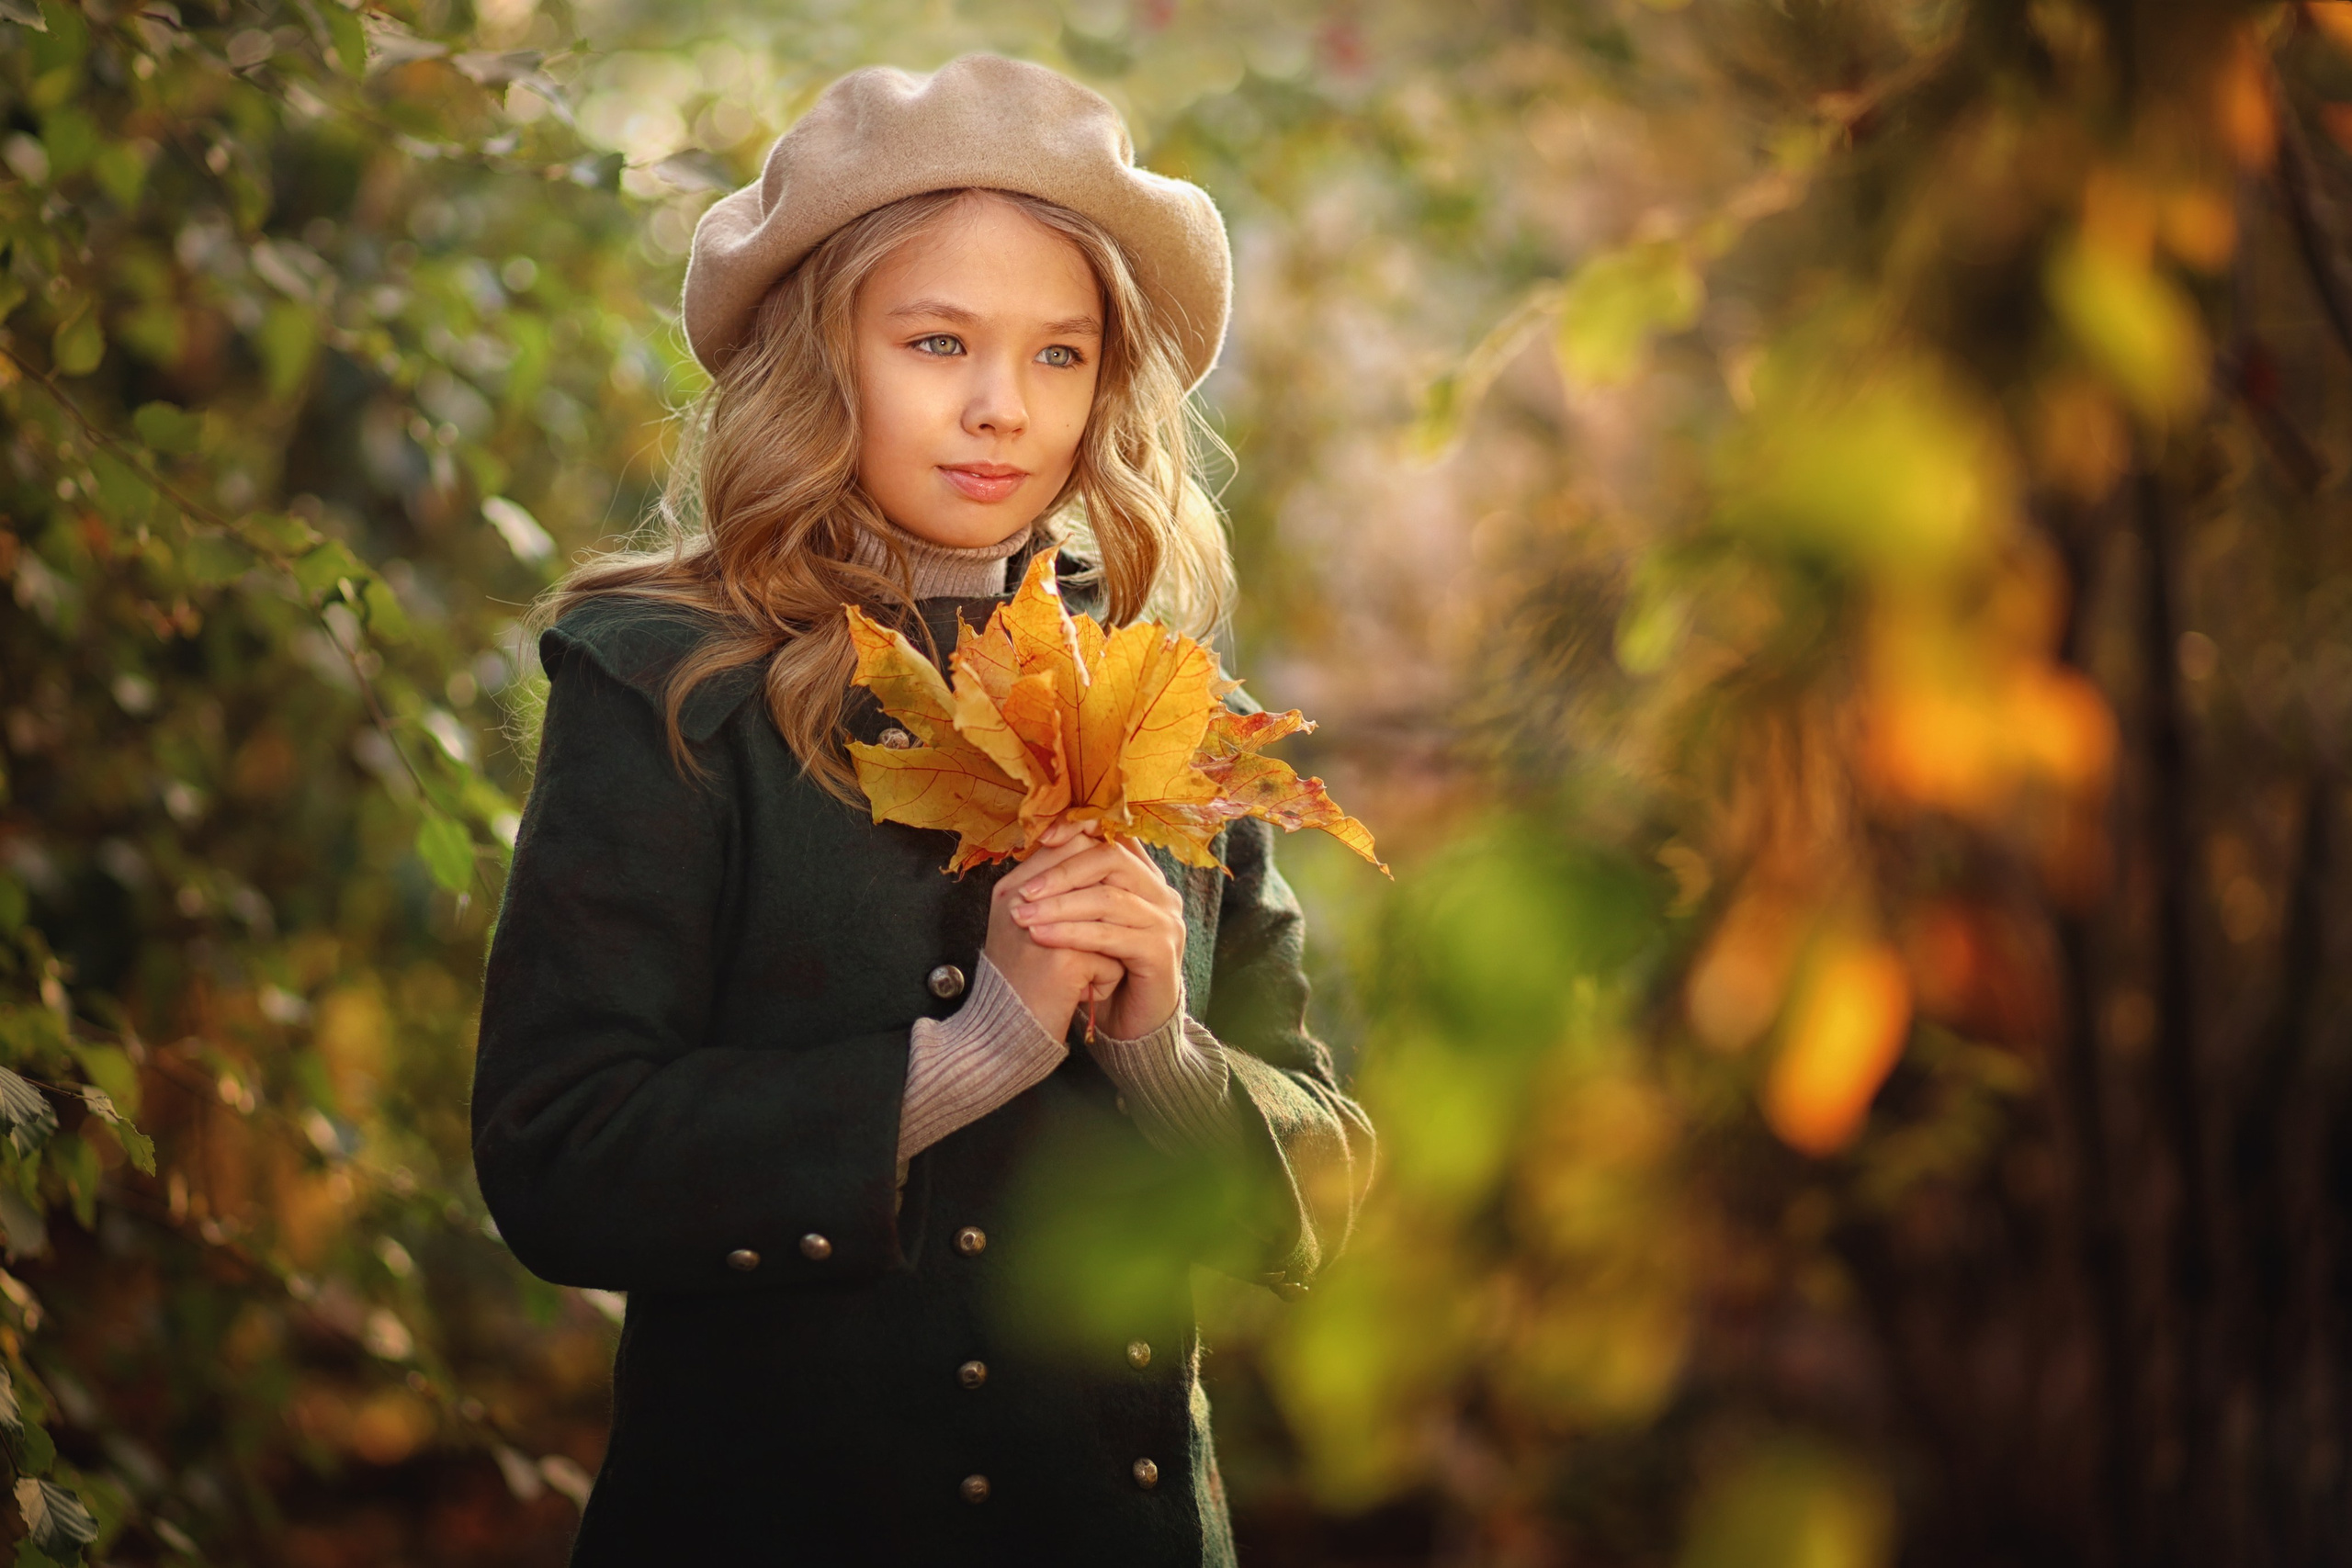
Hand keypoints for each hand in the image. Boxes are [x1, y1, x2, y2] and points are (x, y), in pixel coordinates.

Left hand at [1007, 826, 1185, 1040]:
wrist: (1132, 1022)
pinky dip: (1072, 934)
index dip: (1080, 829)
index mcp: (1145, 877)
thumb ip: (1076, 885)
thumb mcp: (1087, 920)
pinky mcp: (1161, 951)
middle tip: (1024, 891)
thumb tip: (1040, 844)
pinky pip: (1111, 935)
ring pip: (1108, 898)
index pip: (1116, 836)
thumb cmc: (1104, 967)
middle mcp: (1161, 893)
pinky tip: (1041, 937)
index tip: (1042, 837)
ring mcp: (1166, 921)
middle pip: (1112, 859)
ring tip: (1022, 915)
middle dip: (1062, 871)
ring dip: (1059, 905)